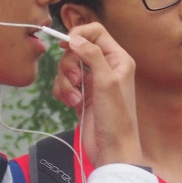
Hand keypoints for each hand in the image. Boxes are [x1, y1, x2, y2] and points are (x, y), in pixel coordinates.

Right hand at [54, 24, 142, 166]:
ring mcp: (93, 82)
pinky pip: (64, 84)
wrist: (112, 149)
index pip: (95, 32)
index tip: (66, 45)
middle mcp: (106, 68)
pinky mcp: (81, 96)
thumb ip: (91, 55)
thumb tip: (74, 37)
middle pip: (76, 49)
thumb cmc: (116, 118)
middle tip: (76, 81)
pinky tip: (71, 104)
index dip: (79, 35)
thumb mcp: (106, 82)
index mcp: (118, 59)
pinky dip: (63, 92)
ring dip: (65, 82)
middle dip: (69, 64)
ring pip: (67, 67)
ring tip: (74, 99)